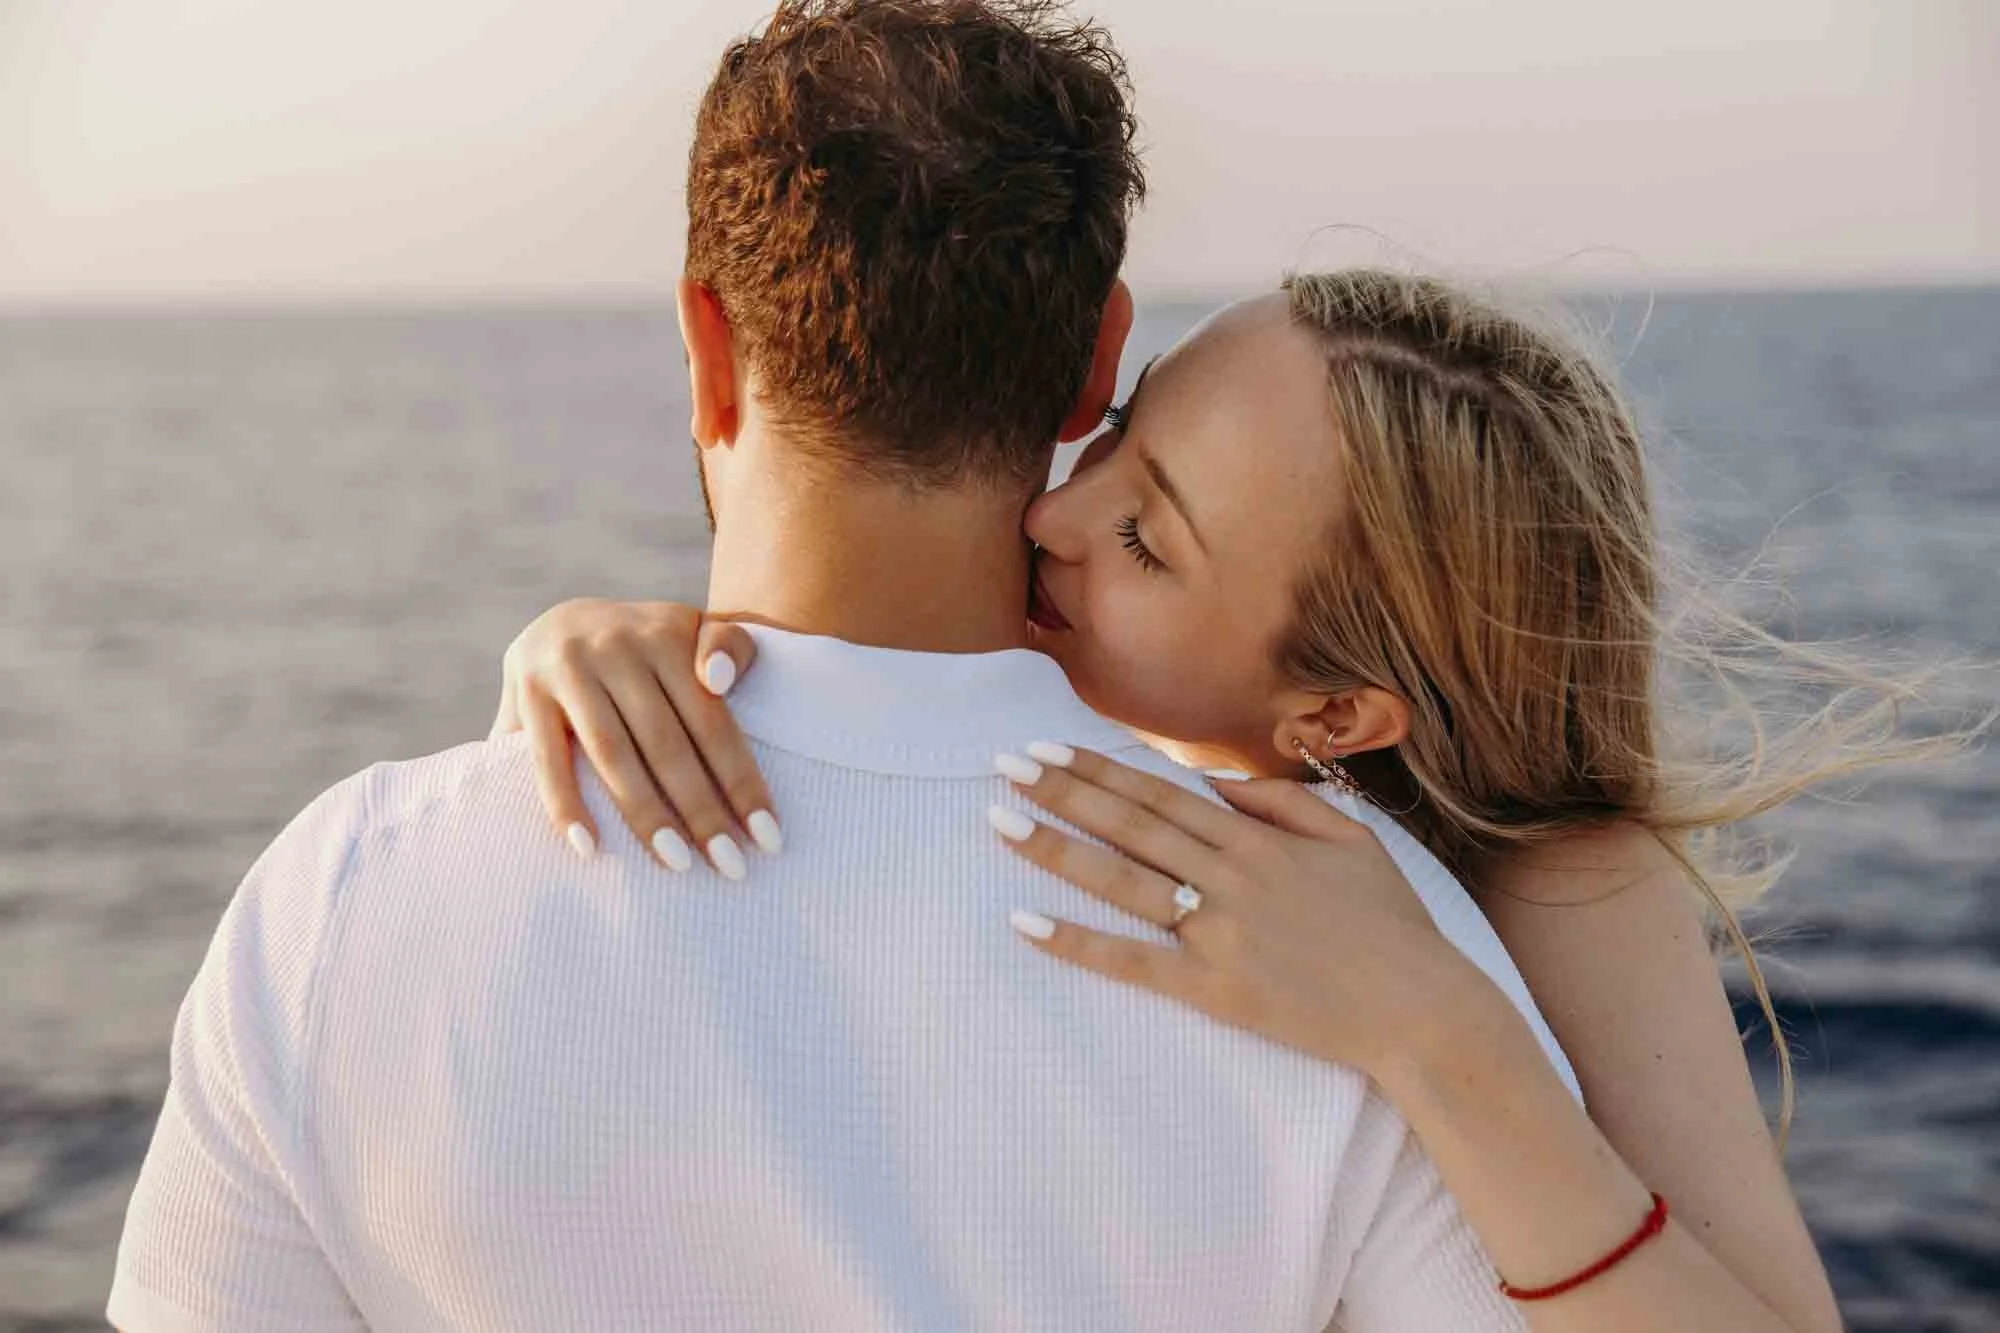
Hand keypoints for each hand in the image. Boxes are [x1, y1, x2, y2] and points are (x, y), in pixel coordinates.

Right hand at [490, 598, 777, 877]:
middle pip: (666, 743)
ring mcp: (568, 668)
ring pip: (613, 753)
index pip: (711, 721)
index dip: (741, 782)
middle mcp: (616, 646)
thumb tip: (718, 681)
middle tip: (731, 867)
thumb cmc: (649, 644)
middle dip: (702, 810)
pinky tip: (589, 848)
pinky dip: (566, 804)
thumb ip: (728, 645)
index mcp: (666, 635)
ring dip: (645, 814)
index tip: (768, 839)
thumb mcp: (694, 628)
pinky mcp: (527, 691)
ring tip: (677, 863)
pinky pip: (547, 758)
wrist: (564, 616)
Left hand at [989, 743, 1490, 1080]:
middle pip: (1129, 825)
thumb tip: (1216, 783)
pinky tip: (1025, 924)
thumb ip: (1282, 803)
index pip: (1160, 792)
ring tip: (999, 822)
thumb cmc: (1392, 925)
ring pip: (1120, 880)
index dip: (1099, 767)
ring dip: (1054, 848)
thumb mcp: (1351, 840)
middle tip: (1003, 766)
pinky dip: (1075, 942)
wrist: (1422, 1009)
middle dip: (1061, 791)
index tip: (1048, 747)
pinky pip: (1131, 961)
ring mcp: (1218, 931)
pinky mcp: (1213, 988)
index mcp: (1258, 839)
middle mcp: (1229, 875)